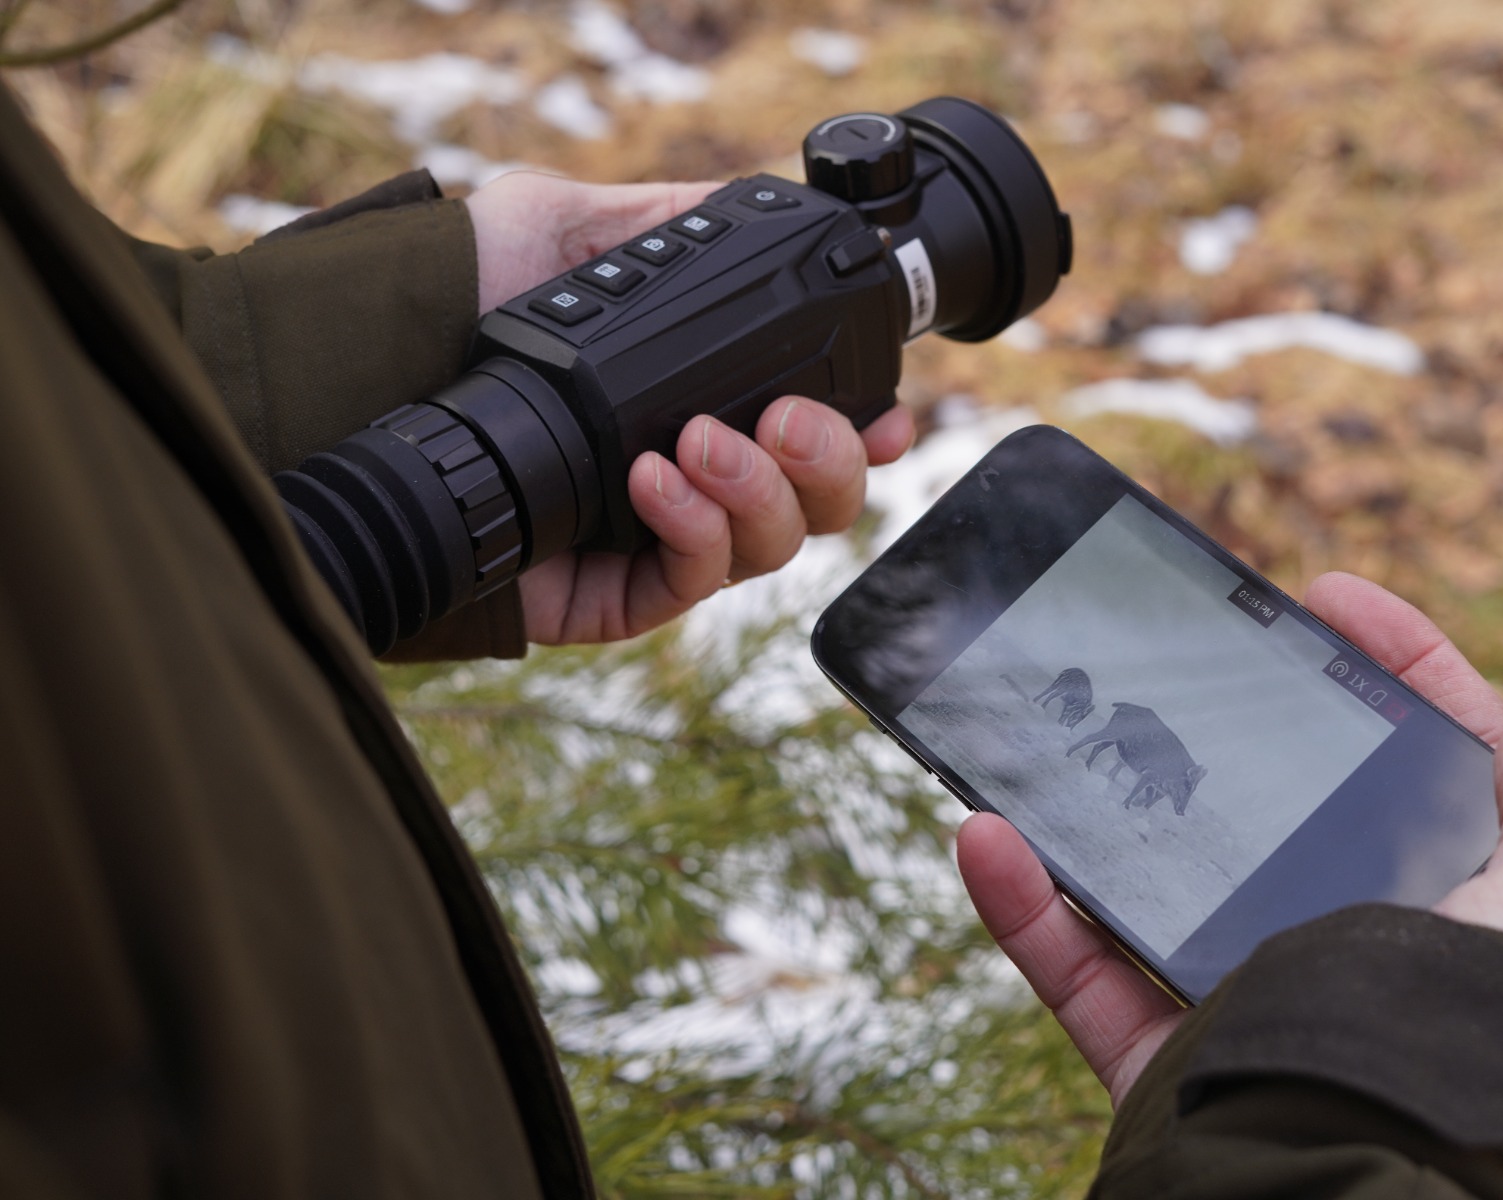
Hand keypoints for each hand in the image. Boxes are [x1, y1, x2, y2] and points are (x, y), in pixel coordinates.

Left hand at [463, 172, 915, 643]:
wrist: (367, 380)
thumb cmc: (453, 306)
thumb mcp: (566, 228)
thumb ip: (662, 218)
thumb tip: (749, 205)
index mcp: (702, 399)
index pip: (814, 429)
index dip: (866, 428)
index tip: (887, 415)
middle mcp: (696, 475)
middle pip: (821, 500)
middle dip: (831, 461)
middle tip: (786, 419)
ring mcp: (662, 538)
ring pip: (776, 546)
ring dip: (758, 491)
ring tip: (692, 444)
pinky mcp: (620, 593)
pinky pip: (697, 583)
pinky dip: (695, 530)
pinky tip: (652, 479)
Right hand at [956, 570, 1502, 1107]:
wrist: (1375, 1165)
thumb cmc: (1475, 1036)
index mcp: (1426, 902)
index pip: (1409, 762)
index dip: (1386, 667)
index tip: (1325, 597)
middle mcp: (1326, 941)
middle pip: (1265, 810)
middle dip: (1215, 729)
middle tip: (1178, 658)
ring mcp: (1230, 993)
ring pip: (1144, 885)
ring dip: (1084, 811)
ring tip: (1048, 730)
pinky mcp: (1154, 1052)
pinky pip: (1072, 970)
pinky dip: (1021, 908)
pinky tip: (986, 836)